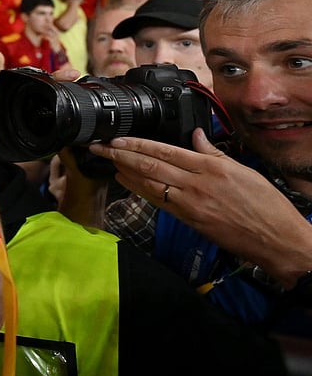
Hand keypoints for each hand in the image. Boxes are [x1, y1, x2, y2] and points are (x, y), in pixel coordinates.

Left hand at [88, 129, 311, 286]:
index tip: (118, 138)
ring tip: (108, 160)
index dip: (138, 144)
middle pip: (151, 165)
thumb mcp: (243, 171)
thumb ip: (214, 154)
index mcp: (211, 168)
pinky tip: (126, 181)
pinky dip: (138, 189)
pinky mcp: (187, 219)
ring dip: (125, 171)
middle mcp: (196, 184)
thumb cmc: (264, 206)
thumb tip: (196, 137)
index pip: (166, 151)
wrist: (274, 239)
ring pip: (149, 183)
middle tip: (100, 147)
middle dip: (121, 155)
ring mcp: (189, 203)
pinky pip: (157, 201)